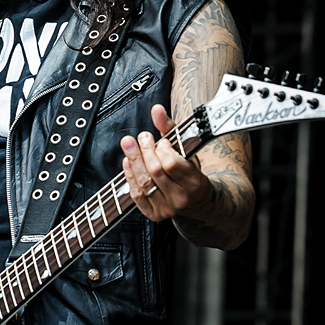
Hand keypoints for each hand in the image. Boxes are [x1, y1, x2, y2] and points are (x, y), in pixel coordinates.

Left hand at [120, 104, 210, 222]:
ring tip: (129, 144)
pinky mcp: (155, 214)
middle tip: (142, 137)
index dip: (162, 149)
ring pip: (144, 183)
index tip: (162, 141)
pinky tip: (128, 162)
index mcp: (194, 182)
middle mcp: (181, 198)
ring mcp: (167, 208)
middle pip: (155, 172)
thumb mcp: (185, 149)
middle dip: (144, 151)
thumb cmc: (190, 170)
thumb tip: (156, 109)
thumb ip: (170, 128)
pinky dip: (129, 177)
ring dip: (133, 160)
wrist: (197, 200)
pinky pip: (136, 195)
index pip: (172, 163)